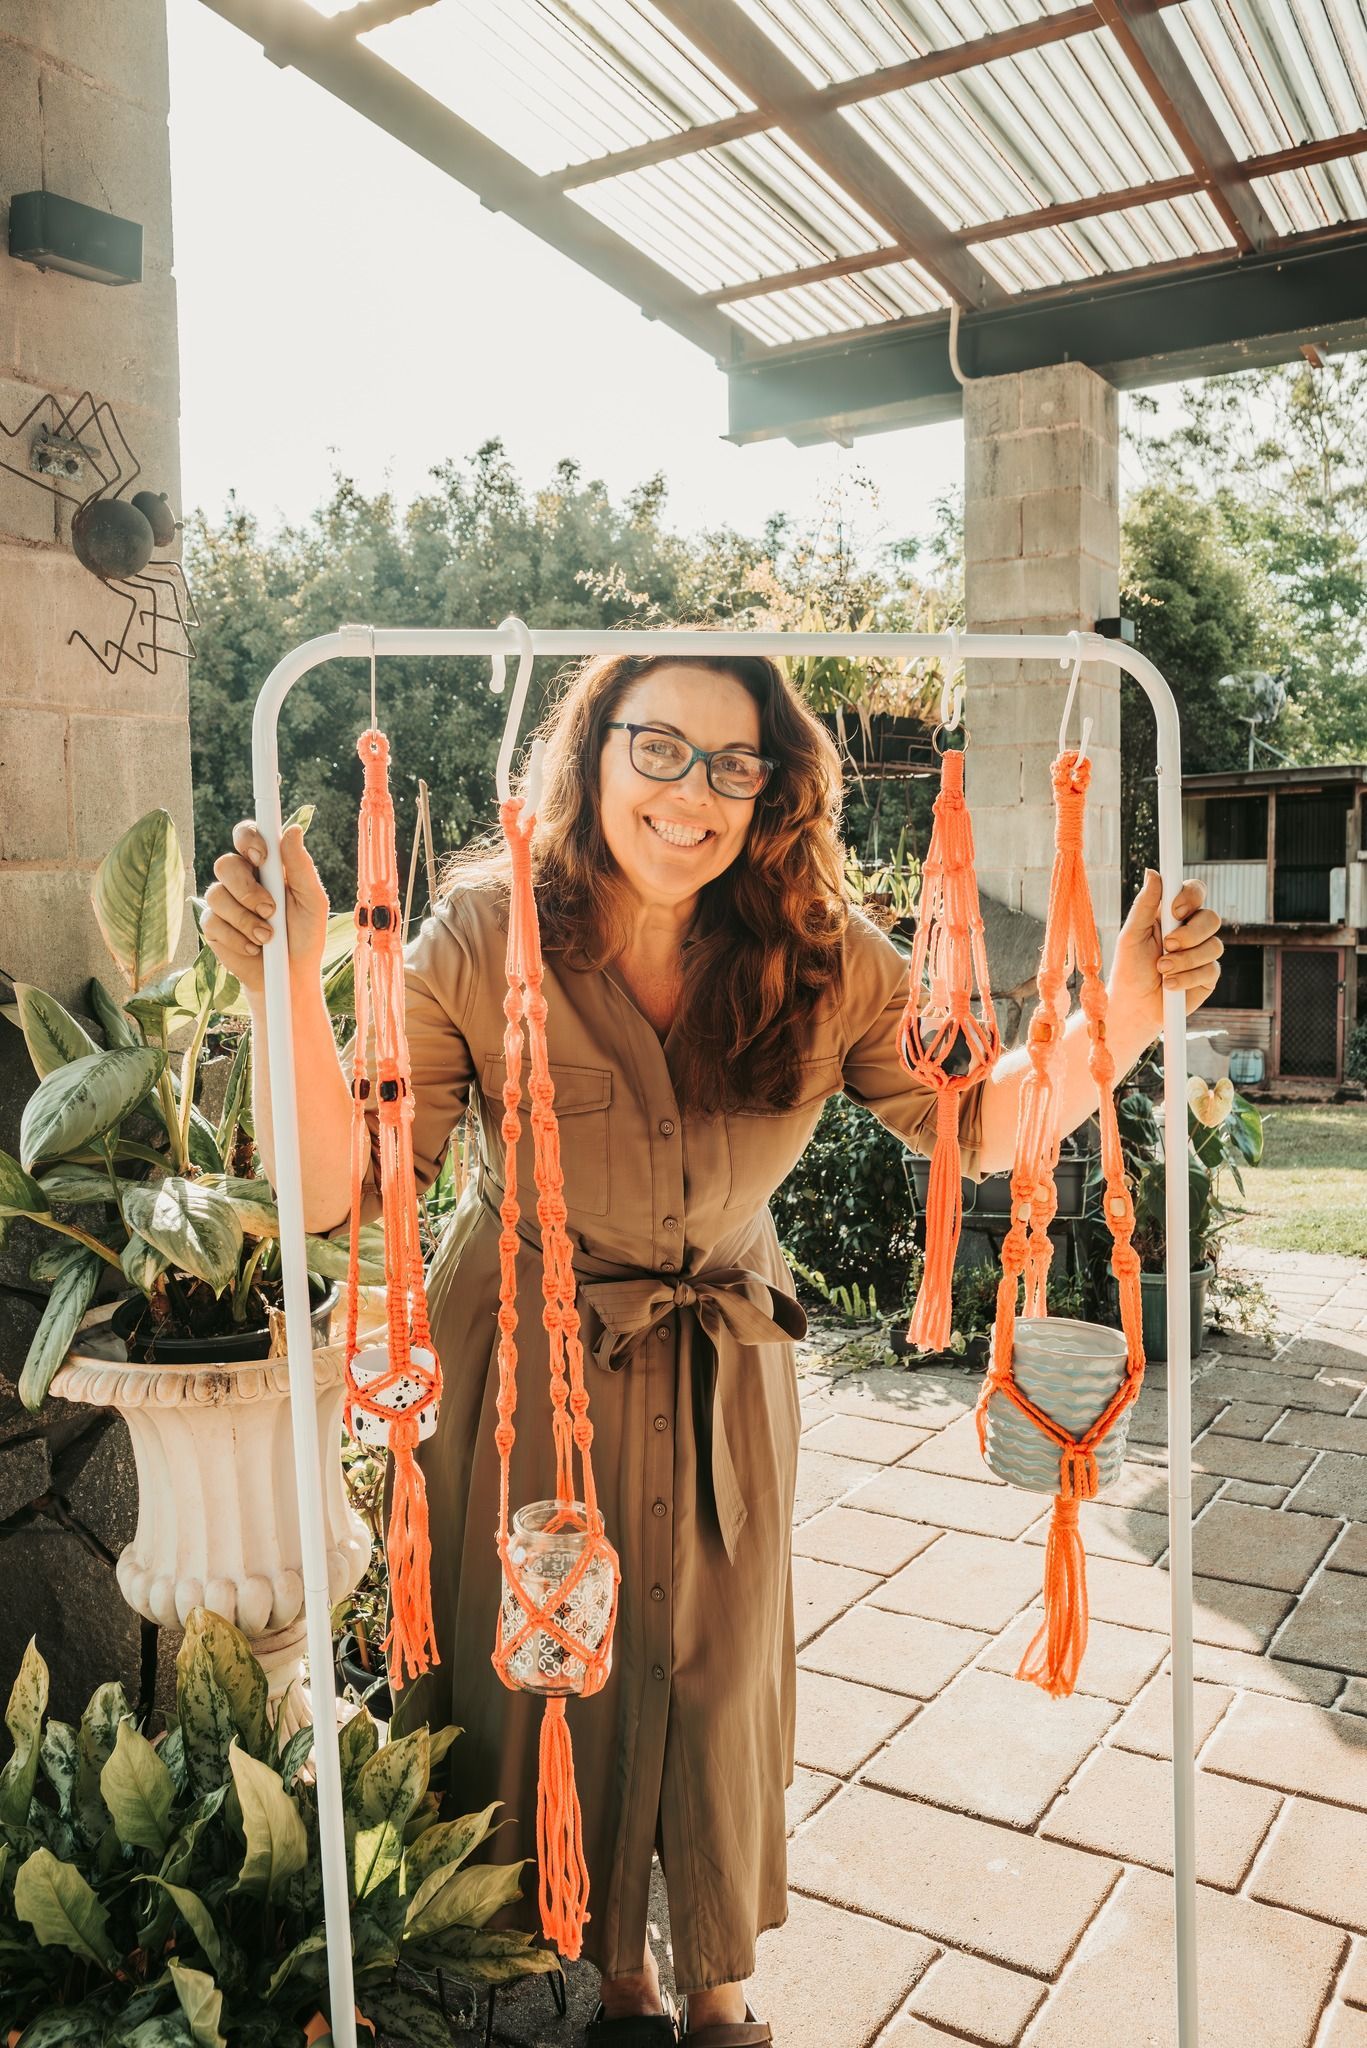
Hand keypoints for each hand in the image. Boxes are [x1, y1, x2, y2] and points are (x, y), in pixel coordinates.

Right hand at [203, 820, 329, 995]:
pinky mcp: (213, 926)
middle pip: (225, 864)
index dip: (248, 838)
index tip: (262, 856)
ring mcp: (224, 902)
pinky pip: (213, 922)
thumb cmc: (305, 933)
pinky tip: (255, 947)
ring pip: (216, 894)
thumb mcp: (312, 901)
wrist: (291, 975)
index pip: (246, 835)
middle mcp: (241, 879)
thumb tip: (293, 830)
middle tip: (270, 909)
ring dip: (245, 918)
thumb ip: (300, 867)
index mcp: (265, 865)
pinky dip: (238, 938)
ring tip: (268, 936)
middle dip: (247, 889)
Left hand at [1108, 870, 1223, 1038]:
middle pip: (1211, 917)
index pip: (1194, 892)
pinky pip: (1210, 969)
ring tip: (1161, 970)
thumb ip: (1145, 905)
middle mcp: (1192, 931)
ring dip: (1184, 960)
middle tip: (1167, 946)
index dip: (1191, 896)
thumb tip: (1153, 872)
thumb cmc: (1129, 969)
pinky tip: (1170, 985)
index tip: (1174, 910)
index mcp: (1173, 915)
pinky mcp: (1209, 976)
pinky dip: (1187, 978)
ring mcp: (1203, 953)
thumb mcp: (1132, 935)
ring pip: (1214, 945)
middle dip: (1189, 934)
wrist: (1134, 1007)